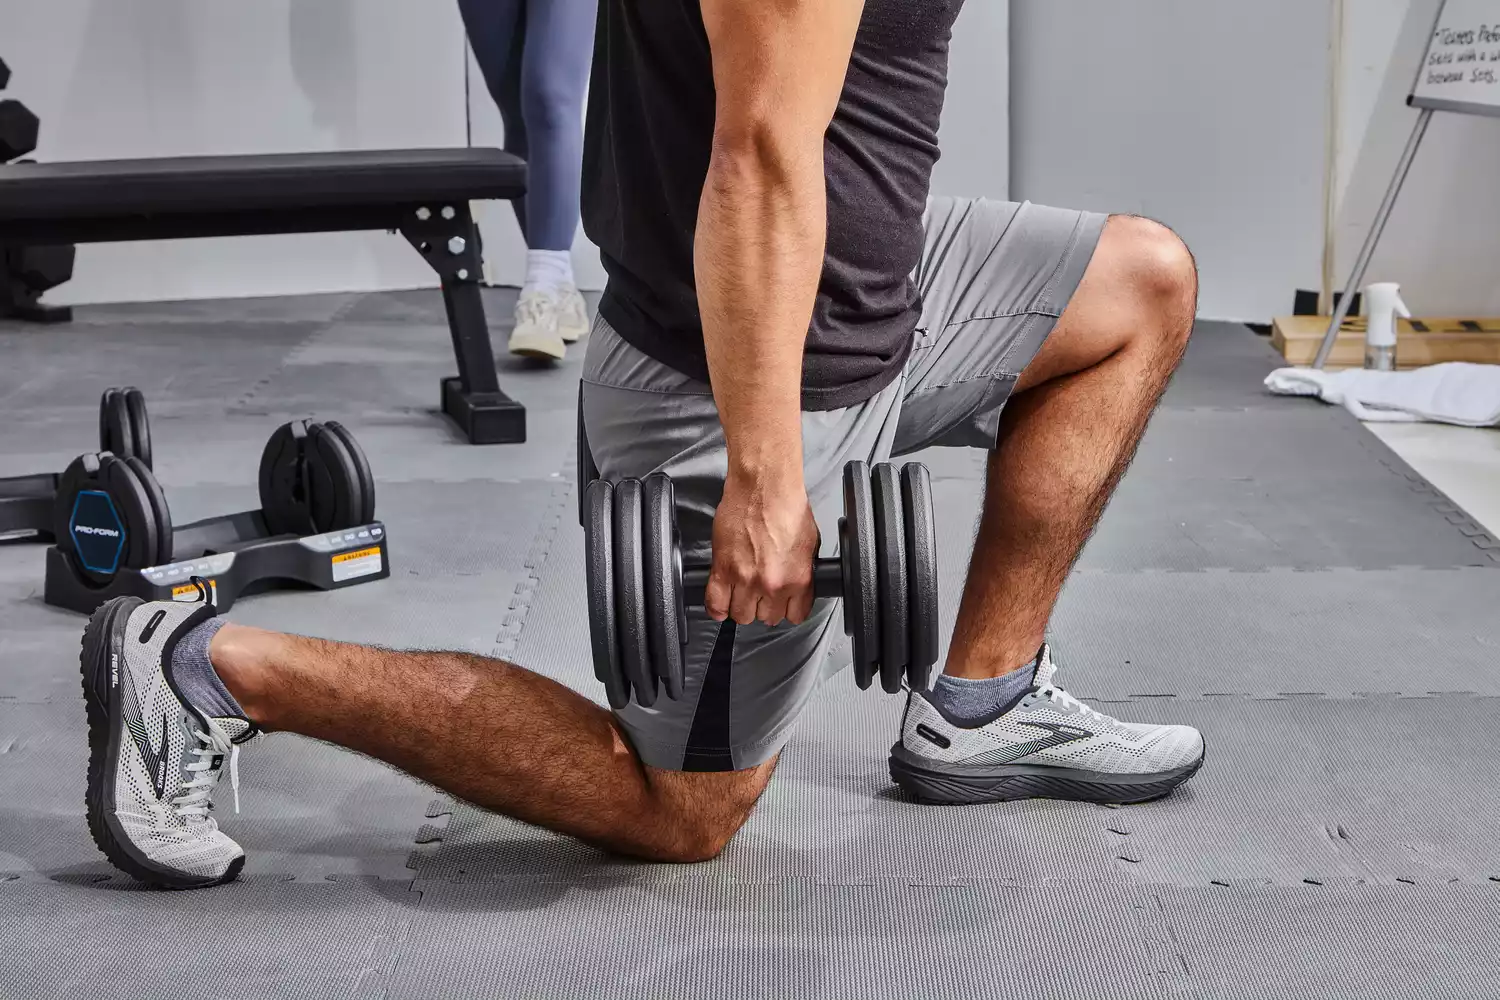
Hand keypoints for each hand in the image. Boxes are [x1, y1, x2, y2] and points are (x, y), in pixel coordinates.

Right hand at [704, 466, 819, 626]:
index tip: (782, 602)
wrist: (764, 487)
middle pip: (766, 617)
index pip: (795, 615)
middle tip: (761, 591)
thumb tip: (796, 584)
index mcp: (798, 580)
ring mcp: (745, 579)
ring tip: (742, 593)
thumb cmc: (787, 507)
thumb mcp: (810, 544)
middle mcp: (772, 585)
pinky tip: (721, 603)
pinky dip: (717, 608)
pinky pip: (715, 604)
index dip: (787, 608)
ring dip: (741, 606)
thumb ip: (802, 571)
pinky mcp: (722, 570)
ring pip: (741, 615)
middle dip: (764, 606)